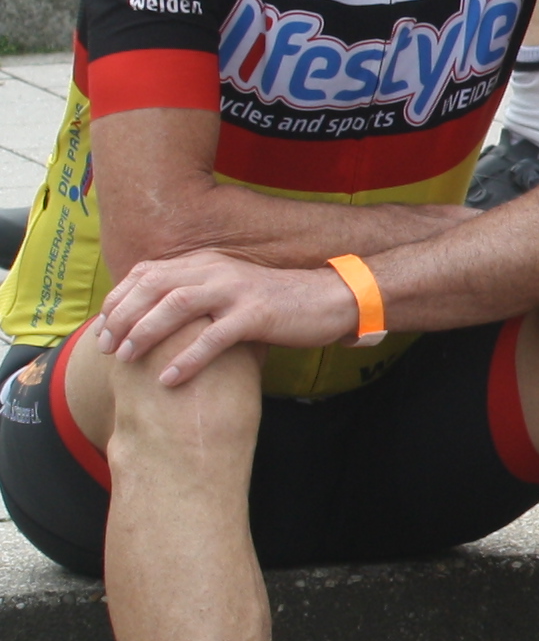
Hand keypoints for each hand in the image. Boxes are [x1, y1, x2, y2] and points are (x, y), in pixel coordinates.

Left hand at [97, 252, 359, 387]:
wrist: (332, 299)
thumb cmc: (277, 302)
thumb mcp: (230, 289)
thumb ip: (198, 294)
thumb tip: (156, 316)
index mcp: (206, 262)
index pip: (147, 272)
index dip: (118, 298)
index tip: (103, 326)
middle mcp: (216, 270)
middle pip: (153, 287)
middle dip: (122, 317)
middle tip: (106, 346)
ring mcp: (236, 291)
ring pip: (175, 306)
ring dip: (144, 333)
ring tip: (126, 358)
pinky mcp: (256, 315)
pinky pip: (212, 337)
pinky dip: (186, 359)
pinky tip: (169, 378)